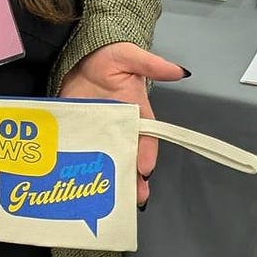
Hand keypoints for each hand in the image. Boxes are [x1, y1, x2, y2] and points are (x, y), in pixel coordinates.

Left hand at [58, 42, 187, 206]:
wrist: (78, 54)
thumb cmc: (108, 56)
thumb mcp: (129, 57)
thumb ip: (150, 64)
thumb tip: (179, 71)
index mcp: (136, 113)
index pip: (145, 138)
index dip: (146, 154)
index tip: (145, 169)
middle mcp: (119, 128)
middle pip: (129, 157)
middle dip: (134, 179)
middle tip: (136, 198)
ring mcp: (98, 133)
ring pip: (107, 162)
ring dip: (111, 182)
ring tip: (112, 202)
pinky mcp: (78, 133)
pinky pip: (82, 154)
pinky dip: (83, 170)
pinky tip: (81, 186)